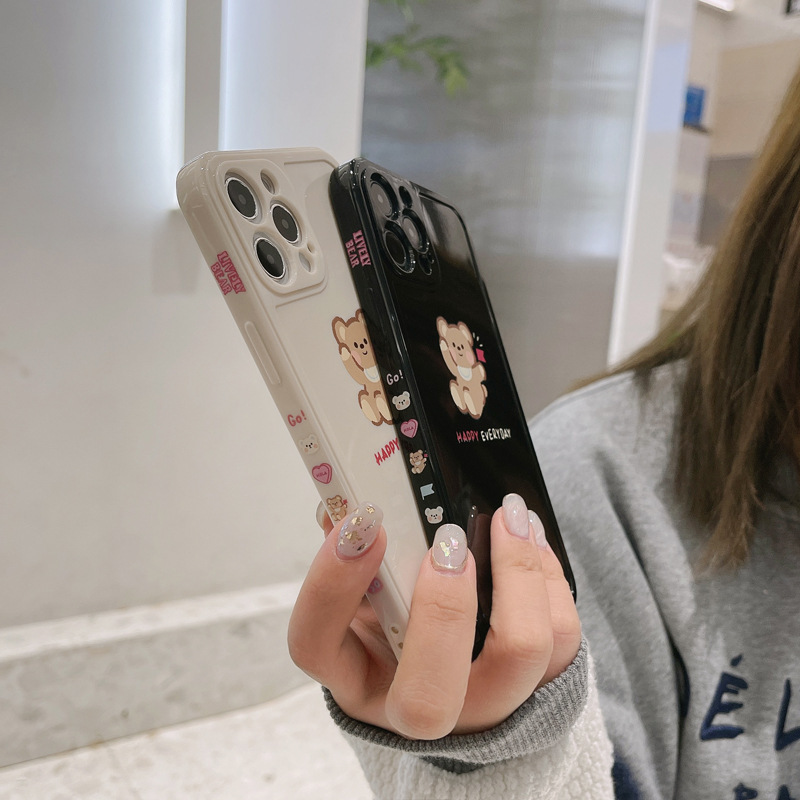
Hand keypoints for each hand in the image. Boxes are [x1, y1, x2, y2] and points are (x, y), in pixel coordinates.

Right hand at [288, 494, 579, 738]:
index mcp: (355, 676)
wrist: (460, 681)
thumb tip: (351, 507)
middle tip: (448, 540)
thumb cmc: (400, 627)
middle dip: (442, 611)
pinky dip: (551, 582)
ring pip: (517, 660)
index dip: (331, 585)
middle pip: (428, 700)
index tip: (362, 522)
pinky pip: (562, 643)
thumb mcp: (365, 594)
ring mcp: (484, 710)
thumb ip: (356, 554)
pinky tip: (532, 540)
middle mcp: (415, 712)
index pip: (316, 645)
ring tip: (511, 517)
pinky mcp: (540, 690)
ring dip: (520, 576)